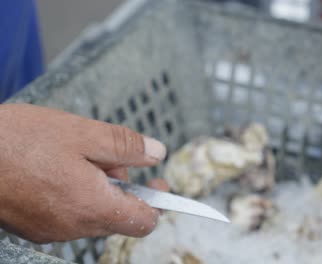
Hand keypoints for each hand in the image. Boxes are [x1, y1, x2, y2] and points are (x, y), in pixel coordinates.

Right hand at [0, 104, 166, 242]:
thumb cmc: (17, 141)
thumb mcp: (83, 133)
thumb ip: (126, 146)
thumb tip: (156, 153)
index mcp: (92, 206)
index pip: (143, 221)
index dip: (157, 202)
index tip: (160, 184)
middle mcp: (73, 226)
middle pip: (119, 214)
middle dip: (123, 185)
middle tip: (108, 155)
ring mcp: (51, 229)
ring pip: (94, 212)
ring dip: (98, 187)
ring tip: (79, 155)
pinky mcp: (34, 226)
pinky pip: (69, 213)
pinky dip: (76, 193)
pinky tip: (60, 167)